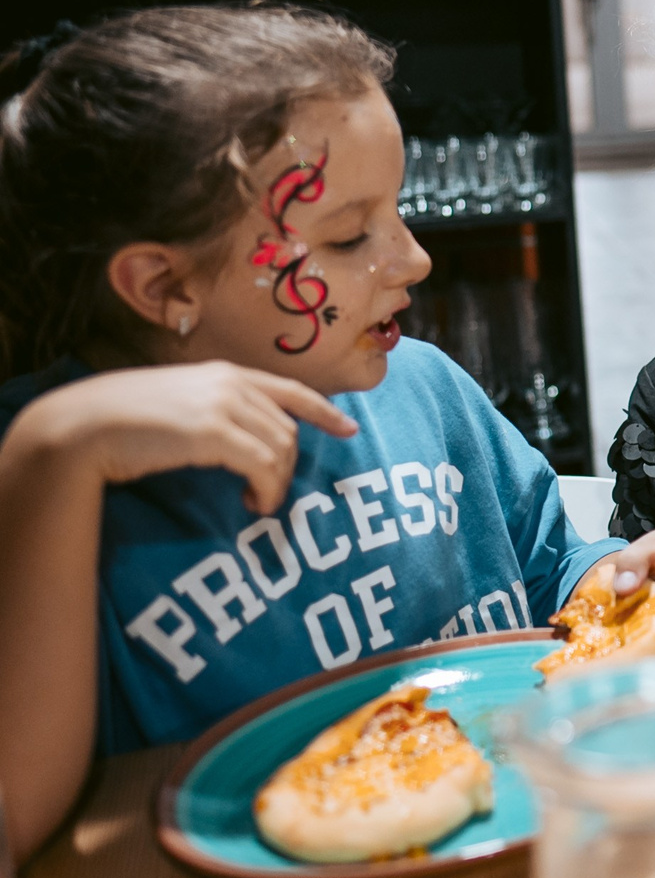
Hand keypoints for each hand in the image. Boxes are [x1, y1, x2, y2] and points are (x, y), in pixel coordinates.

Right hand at [22, 362, 356, 514]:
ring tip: (258, 504)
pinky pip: (262, 465)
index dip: (324, 410)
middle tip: (269, 494)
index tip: (348, 428)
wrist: (83, 425)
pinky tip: (252, 503)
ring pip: (281, 448)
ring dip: (277, 483)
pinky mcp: (213, 432)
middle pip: (288, 429)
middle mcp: (230, 383)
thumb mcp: (176, 402)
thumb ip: (211, 409)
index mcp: (224, 373)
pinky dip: (266, 489)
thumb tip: (239, 439)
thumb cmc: (120, 419)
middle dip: (289, 465)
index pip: (291, 389)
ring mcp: (223, 405)